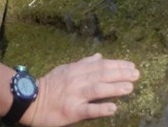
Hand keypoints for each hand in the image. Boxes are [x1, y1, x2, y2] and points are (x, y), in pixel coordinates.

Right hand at [24, 54, 139, 125]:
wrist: (31, 101)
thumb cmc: (50, 85)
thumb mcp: (66, 69)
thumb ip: (84, 63)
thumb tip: (100, 56)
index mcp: (76, 70)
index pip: (100, 65)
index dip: (117, 64)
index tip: (131, 65)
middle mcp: (77, 80)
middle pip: (101, 75)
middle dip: (120, 74)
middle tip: (136, 74)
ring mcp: (74, 96)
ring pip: (97, 89)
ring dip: (114, 88)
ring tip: (129, 87)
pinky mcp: (71, 111)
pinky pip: (88, 109)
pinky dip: (101, 108)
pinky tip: (113, 108)